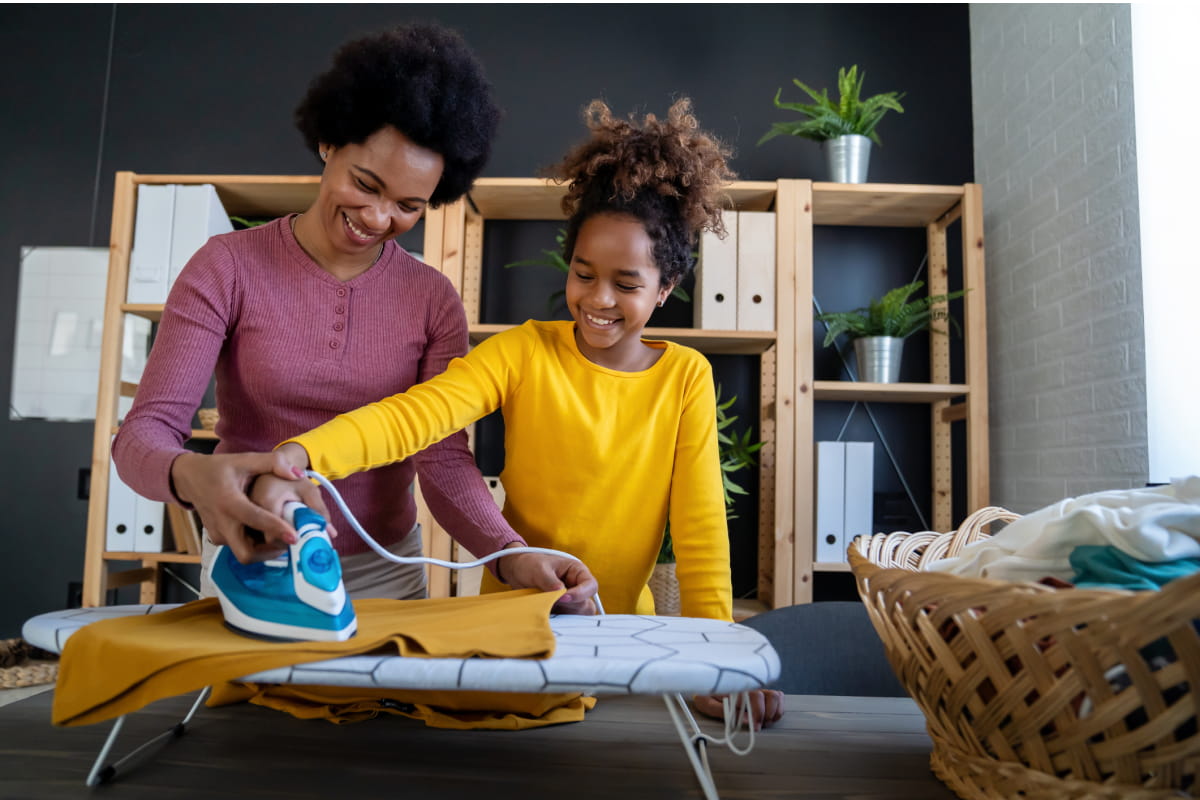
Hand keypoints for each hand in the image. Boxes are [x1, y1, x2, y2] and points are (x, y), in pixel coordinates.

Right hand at [170, 447, 325, 563]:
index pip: (255, 519)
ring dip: (265, 551)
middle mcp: (221, 523)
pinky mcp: (217, 539)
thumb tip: (298, 474)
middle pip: (246, 553)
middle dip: (270, 552)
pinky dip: (255, 547)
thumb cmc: (220, 468)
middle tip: (292, 543)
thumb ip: (273, 463)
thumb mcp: (245, 459)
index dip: (276, 529)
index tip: (295, 537)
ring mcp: (217, 534)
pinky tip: (268, 534)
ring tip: (284, 539)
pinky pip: (239, 549)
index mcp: (229, 501)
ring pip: (244, 554)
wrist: (190, 478)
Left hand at [495, 544, 599, 614]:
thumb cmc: (530, 564)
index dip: (581, 593)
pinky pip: (564, 622)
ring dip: (564, 618)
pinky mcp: (560, 612)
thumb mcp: (538, 569)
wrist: (517, 572)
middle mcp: (577, 588)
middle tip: (553, 605)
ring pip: (577, 617)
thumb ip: (549, 580)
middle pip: (586, 605)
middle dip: (571, 608)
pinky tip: (544, 619)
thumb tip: (561, 592)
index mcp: (577, 573)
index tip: (563, 597)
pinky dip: (557, 623)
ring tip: (547, 612)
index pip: (590, 586)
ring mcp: (569, 603)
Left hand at [692, 689, 783, 730]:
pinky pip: (778, 697)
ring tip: (764, 722)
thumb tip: (746, 720)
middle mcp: (750, 685)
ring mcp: (758, 688)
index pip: (755, 696)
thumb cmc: (706, 696)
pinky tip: (768, 718)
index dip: (758, 713)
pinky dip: (778, 709)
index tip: (755, 726)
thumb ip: (723, 712)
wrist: (705, 685)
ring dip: (774, 712)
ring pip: (776, 696)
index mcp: (737, 686)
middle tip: (758, 726)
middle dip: (766, 715)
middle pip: (770, 696)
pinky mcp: (763, 692)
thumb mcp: (707, 704)